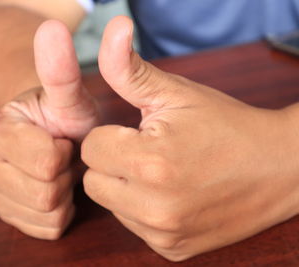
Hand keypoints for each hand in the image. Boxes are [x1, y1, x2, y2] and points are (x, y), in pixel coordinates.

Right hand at [0, 20, 98, 239]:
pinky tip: (56, 187)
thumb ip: (61, 69)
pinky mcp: (8, 215)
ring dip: (63, 191)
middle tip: (63, 154)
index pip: (44, 161)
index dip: (64, 150)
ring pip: (46, 211)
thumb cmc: (63, 115)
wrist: (54, 136)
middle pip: (43, 191)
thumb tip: (52, 27)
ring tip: (60, 170)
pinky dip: (61, 211)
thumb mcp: (68, 95)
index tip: (62, 137)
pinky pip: (47, 227)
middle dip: (64, 173)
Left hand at [81, 16, 298, 260]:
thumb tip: (111, 29)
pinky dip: (142, 209)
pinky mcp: (172, 249)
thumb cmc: (225, 125)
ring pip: (110, 204)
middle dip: (112, 162)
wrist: (279, 168)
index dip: (110, 135)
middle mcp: (155, 205)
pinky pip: (133, 225)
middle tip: (146, 150)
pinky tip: (170, 195)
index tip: (136, 132)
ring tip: (160, 172)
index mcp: (151, 161)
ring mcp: (165, 233)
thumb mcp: (176, 93)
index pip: (89, 149)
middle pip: (93, 181)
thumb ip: (129, 69)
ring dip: (125, 187)